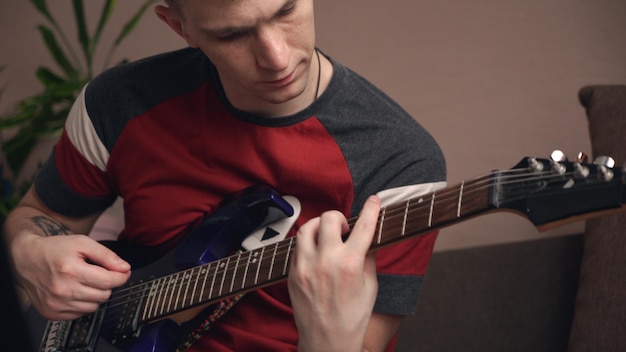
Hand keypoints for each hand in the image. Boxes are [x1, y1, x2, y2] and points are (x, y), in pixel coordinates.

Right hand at [12, 233, 130, 319]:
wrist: (27, 259)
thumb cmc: (54, 250)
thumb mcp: (82, 243)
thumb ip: (106, 255)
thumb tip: (124, 268)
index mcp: (71, 270)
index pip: (109, 281)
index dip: (121, 276)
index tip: (123, 271)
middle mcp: (62, 289)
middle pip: (104, 295)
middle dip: (107, 284)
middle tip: (99, 274)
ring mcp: (56, 303)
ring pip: (94, 306)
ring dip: (95, 294)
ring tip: (84, 281)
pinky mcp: (51, 312)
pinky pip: (80, 314)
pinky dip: (82, 303)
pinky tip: (75, 290)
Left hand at [288, 195, 380, 351]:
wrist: (327, 342)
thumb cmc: (352, 318)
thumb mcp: (371, 287)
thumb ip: (368, 258)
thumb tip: (367, 238)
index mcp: (350, 265)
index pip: (363, 226)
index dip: (371, 209)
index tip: (373, 200)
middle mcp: (326, 262)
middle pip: (328, 218)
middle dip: (339, 217)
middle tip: (344, 228)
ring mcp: (305, 267)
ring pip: (307, 228)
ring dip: (319, 226)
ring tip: (328, 237)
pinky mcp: (292, 274)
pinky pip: (297, 247)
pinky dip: (308, 243)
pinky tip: (316, 252)